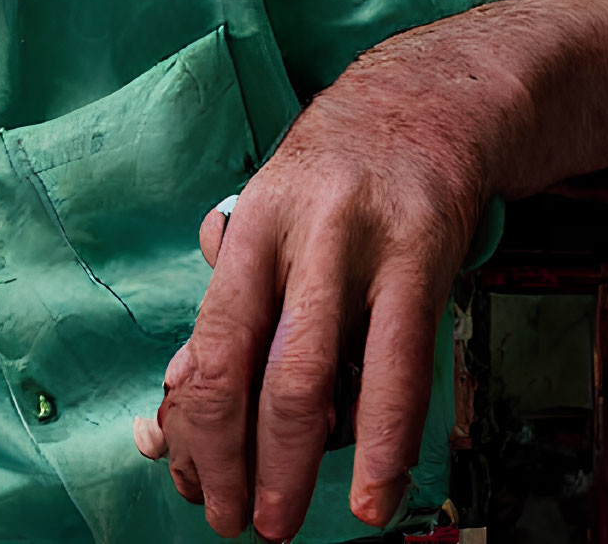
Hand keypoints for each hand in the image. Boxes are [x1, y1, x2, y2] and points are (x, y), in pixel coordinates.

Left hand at [129, 77, 485, 540]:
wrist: (424, 104)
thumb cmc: (335, 181)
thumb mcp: (272, 223)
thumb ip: (238, 307)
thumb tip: (183, 395)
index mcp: (247, 230)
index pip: (206, 342)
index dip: (195, 423)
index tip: (193, 481)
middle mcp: (291, 237)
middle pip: (246, 364)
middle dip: (232, 457)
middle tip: (230, 520)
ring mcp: (355, 246)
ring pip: (310, 371)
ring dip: (291, 462)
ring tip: (282, 522)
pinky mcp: (420, 257)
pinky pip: (399, 365)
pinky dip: (381, 439)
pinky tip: (373, 493)